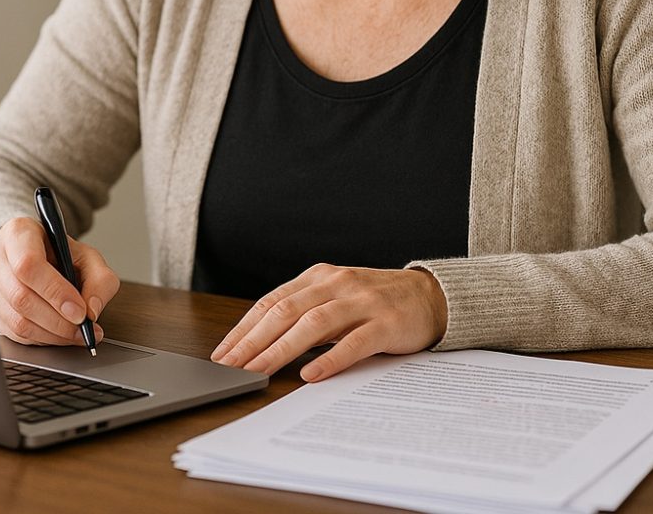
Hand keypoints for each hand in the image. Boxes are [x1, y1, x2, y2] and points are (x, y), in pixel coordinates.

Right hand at [0, 216, 119, 346]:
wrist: (37, 253)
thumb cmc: (59, 252)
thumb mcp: (89, 256)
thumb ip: (100, 280)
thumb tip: (91, 310)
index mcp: (18, 232)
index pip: (29, 265)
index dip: (55, 292)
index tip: (79, 312)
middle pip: (20, 296)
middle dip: (57, 320)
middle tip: (82, 329)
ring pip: (15, 319)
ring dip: (50, 334)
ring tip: (76, 334)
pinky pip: (11, 333)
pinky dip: (39, 339)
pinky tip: (58, 334)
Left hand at [210, 264, 447, 381]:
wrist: (429, 296)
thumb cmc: (374, 303)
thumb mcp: (335, 299)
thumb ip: (304, 314)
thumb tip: (259, 344)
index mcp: (319, 277)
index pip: (272, 302)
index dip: (245, 328)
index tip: (223, 353)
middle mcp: (337, 283)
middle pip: (286, 311)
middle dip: (253, 341)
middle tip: (230, 366)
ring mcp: (362, 302)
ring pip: (313, 324)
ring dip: (281, 349)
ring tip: (258, 371)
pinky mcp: (386, 323)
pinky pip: (353, 342)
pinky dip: (330, 359)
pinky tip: (310, 375)